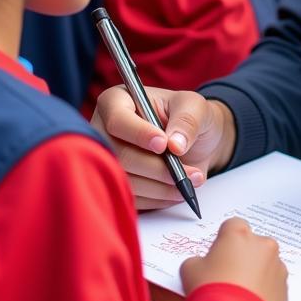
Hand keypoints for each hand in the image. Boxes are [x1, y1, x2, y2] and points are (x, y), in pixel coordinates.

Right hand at [91, 85, 235, 209]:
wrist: (196, 143)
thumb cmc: (189, 117)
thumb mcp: (196, 107)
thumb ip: (187, 120)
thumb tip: (175, 144)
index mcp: (118, 101)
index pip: (118, 120)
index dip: (139, 134)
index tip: (163, 145)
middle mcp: (105, 131)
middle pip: (120, 155)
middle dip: (156, 167)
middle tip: (185, 172)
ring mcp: (107, 160)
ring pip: (126, 181)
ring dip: (160, 186)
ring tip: (189, 181)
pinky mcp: (116, 184)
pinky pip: (131, 199)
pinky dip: (157, 198)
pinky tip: (176, 190)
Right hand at [180, 216, 287, 300]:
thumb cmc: (210, 290)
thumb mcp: (190, 269)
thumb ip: (198, 260)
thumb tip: (201, 265)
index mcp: (238, 233)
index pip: (232, 226)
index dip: (224, 241)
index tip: (219, 255)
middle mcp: (262, 244)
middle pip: (252, 244)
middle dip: (243, 255)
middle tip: (229, 275)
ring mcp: (276, 265)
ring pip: (266, 263)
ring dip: (257, 272)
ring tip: (241, 293)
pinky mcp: (284, 287)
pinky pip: (274, 283)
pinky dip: (266, 290)